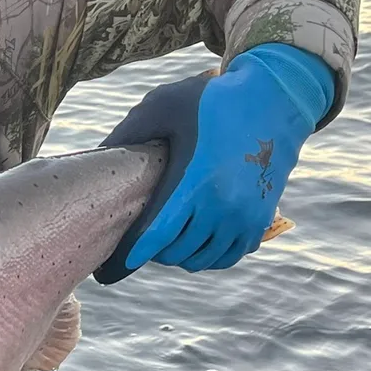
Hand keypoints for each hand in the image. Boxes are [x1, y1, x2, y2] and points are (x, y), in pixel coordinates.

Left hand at [96, 43, 334, 280]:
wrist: (276, 98)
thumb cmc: (213, 100)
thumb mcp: (164, 105)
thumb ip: (128, 134)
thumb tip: (94, 162)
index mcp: (195, 182)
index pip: (155, 236)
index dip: (129, 257)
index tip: (108, 272)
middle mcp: (222, 207)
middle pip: (174, 253)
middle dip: (150, 251)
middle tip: (138, 239)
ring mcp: (245, 218)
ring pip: (199, 260)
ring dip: (177, 254)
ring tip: (164, 237)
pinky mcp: (261, 221)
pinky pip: (226, 257)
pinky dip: (206, 255)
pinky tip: (193, 239)